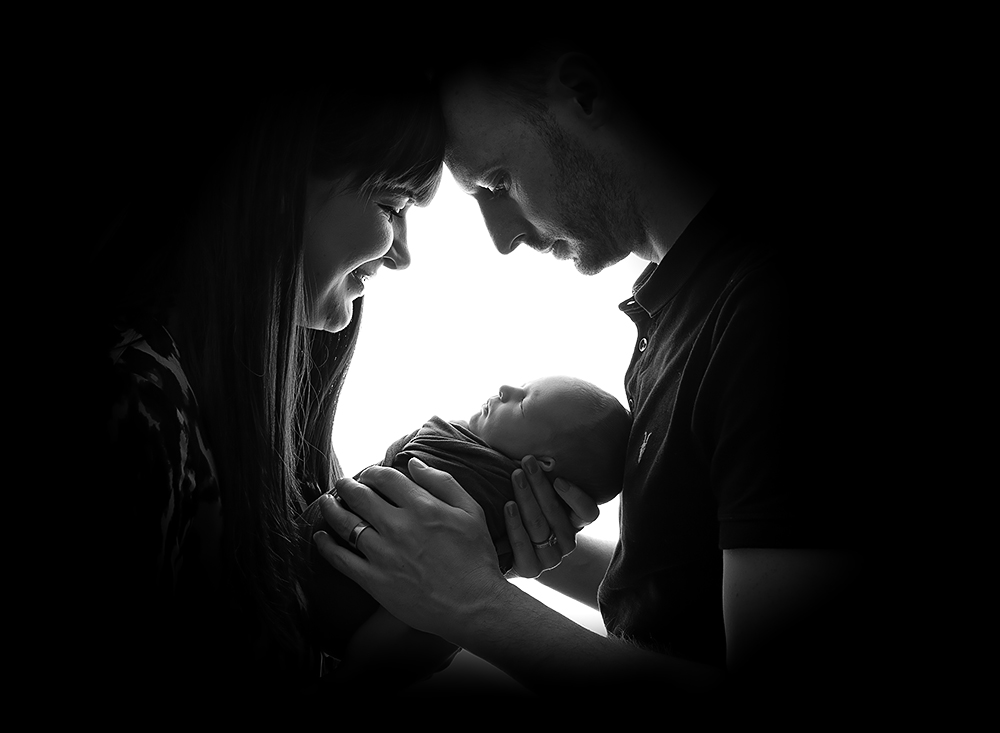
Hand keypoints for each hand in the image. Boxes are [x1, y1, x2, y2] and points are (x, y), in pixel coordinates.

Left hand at [312, 458, 506, 640]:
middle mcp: (398, 527)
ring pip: (345, 524)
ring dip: (331, 509)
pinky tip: (319, 537)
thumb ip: (442, 482)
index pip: (386, 478)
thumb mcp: (471, 511)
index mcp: (422, 507)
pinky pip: (341, 560)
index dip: (373, 472)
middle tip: (342, 483)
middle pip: (360, 496)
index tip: (369, 474)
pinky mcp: (374, 580)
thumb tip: (414, 463)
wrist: (474, 605)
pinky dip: (326, 546)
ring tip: (326, 502)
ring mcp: (383, 554)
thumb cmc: (476, 557)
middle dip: (347, 485)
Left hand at [504, 455, 599, 578]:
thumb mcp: (534, 489)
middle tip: (526, 463)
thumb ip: (539, 472)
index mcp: (574, 521)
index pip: (588, 513)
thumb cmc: (518, 507)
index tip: (558, 479)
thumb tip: (538, 433)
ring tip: (515, 477)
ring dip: (527, 499)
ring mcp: (550, 558)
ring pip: (541, 527)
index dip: (576, 497)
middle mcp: (566, 541)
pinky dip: (515, 526)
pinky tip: (508, 506)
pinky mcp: (531, 569)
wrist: (499, 549)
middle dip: (540, 485)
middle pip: (557, 515)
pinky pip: (525, 549)